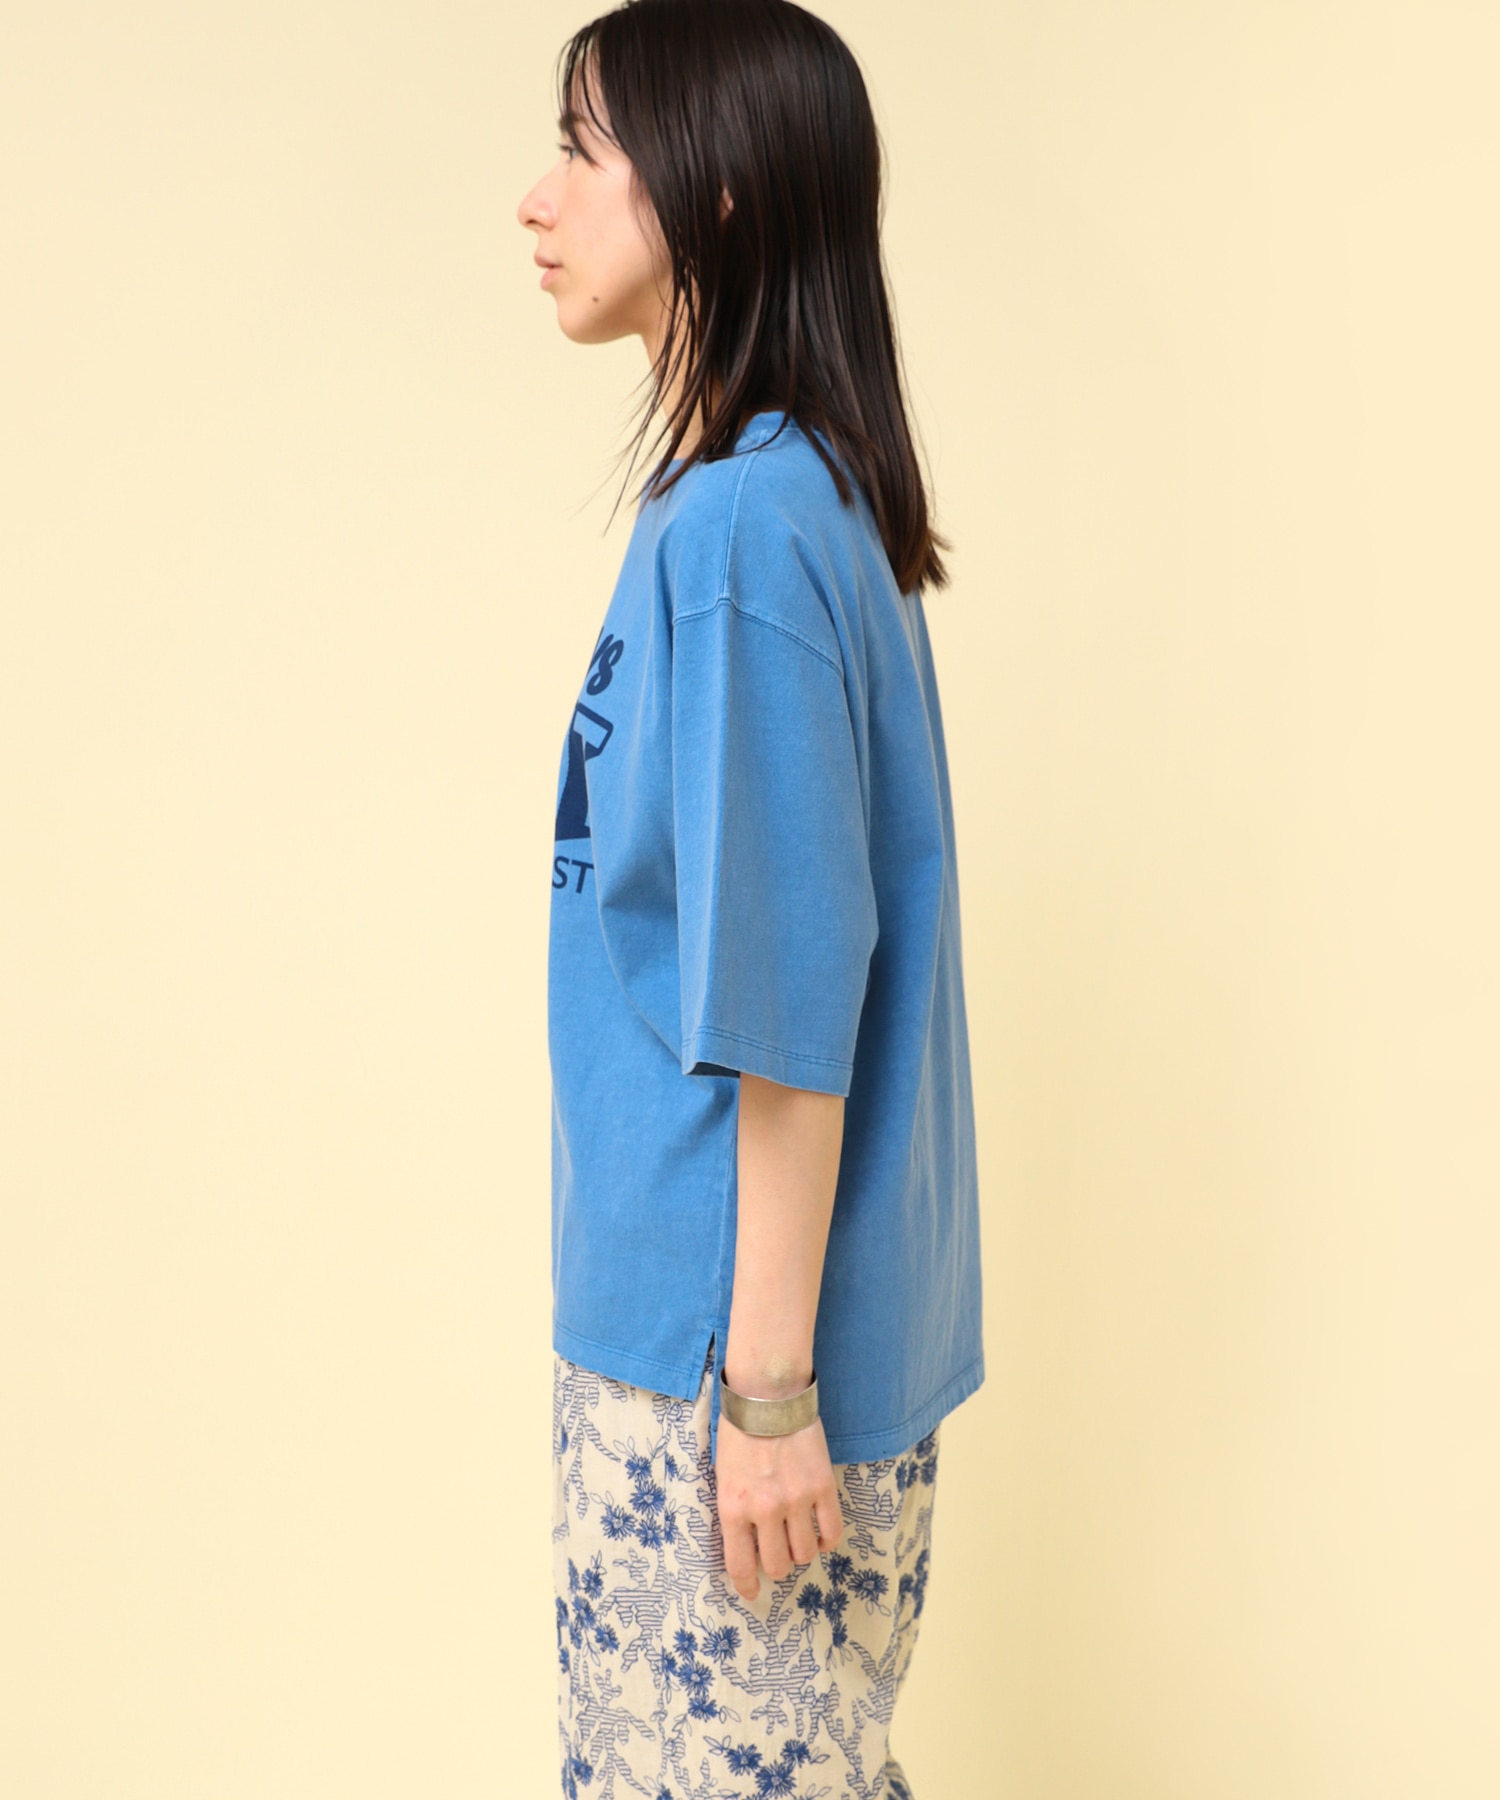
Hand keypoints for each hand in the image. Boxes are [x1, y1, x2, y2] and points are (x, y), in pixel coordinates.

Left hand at [714, 1412, 844, 1600]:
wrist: (768, 1394)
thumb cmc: (740, 1431)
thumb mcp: (723, 1475)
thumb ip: (734, 1511)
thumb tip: (745, 1545)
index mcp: (734, 1508)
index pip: (741, 1566)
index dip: (747, 1586)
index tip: (752, 1592)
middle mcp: (766, 1510)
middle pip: (778, 1565)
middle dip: (777, 1566)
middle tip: (776, 1552)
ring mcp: (797, 1499)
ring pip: (806, 1553)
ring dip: (801, 1551)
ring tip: (798, 1536)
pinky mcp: (823, 1486)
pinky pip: (832, 1531)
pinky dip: (827, 1539)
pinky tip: (820, 1531)